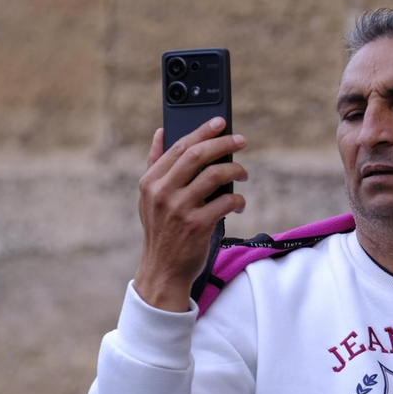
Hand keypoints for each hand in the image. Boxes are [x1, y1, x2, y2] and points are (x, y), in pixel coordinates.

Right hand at [134, 118, 248, 311]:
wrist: (163, 270)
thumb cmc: (162, 231)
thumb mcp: (149, 197)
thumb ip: (155, 164)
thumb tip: (161, 132)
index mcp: (151, 182)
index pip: (179, 146)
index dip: (202, 131)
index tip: (220, 122)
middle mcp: (163, 192)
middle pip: (198, 155)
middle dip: (223, 143)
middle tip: (241, 140)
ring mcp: (180, 209)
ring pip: (215, 176)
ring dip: (235, 170)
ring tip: (243, 173)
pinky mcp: (198, 225)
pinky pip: (226, 202)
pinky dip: (238, 200)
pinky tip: (239, 204)